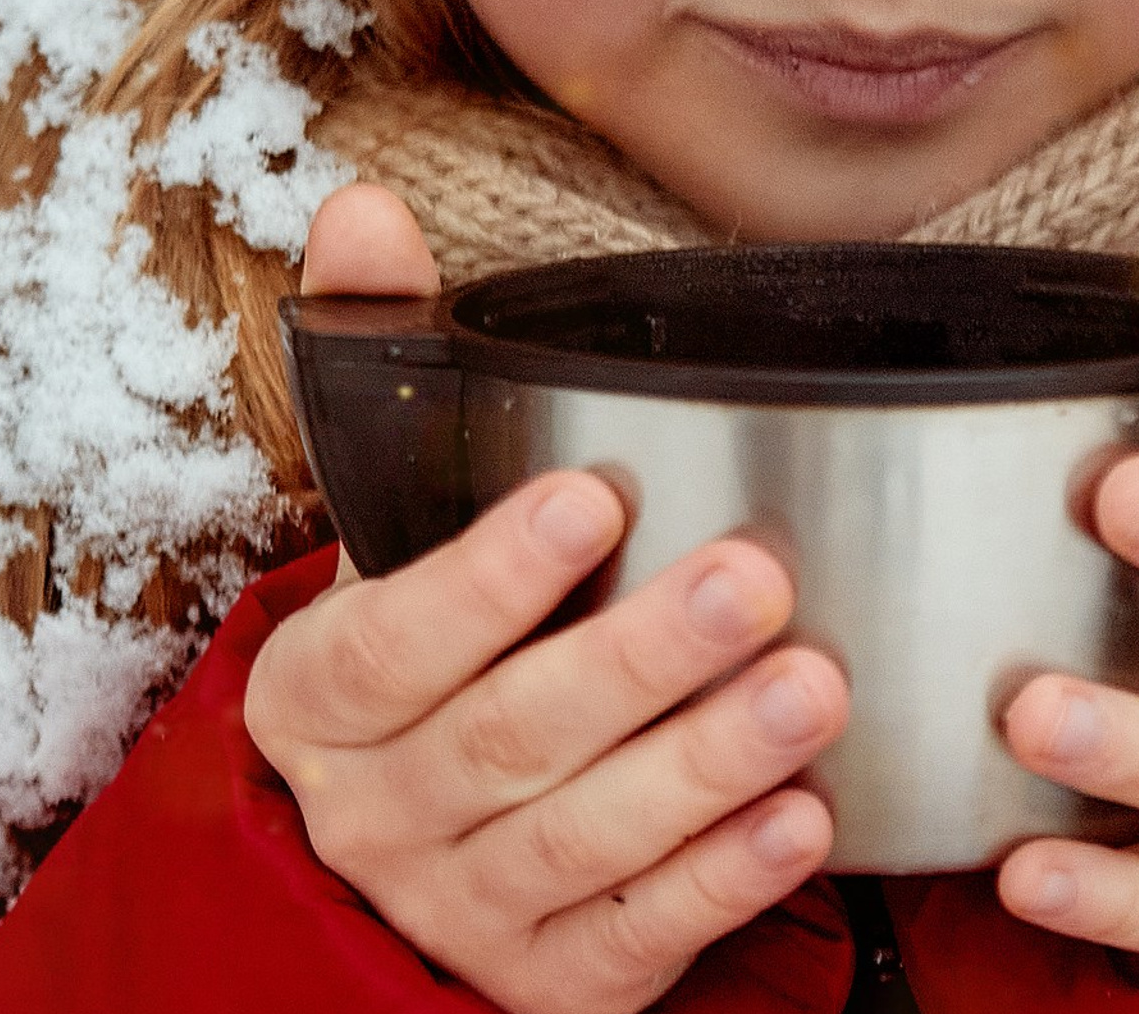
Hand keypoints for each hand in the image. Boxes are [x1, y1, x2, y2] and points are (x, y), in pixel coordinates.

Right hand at [245, 186, 850, 1013]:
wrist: (380, 872)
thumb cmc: (410, 653)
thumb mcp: (379, 518)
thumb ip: (376, 353)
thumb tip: (361, 203)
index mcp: (324, 694)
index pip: (391, 639)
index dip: (487, 576)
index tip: (592, 495)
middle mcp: (379, 813)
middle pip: (510, 737)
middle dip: (638, 658)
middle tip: (754, 577)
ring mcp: (464, 912)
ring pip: (583, 842)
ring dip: (704, 764)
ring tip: (813, 687)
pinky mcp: (551, 988)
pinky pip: (634, 941)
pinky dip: (718, 885)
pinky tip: (802, 821)